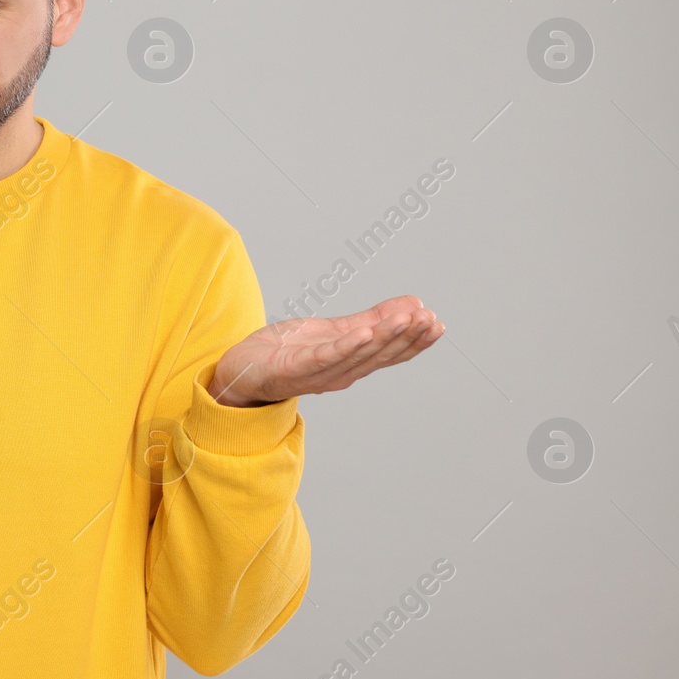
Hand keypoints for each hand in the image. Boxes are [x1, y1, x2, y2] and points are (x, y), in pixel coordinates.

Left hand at [209, 295, 444, 406]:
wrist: (242, 369)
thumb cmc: (287, 351)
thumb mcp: (334, 330)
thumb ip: (372, 319)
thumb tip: (412, 304)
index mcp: (351, 364)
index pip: (389, 353)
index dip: (414, 341)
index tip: (436, 324)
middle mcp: (340, 374)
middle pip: (379, 355)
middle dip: (407, 337)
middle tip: (430, 319)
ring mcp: (317, 373)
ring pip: (357, 355)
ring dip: (384, 338)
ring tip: (407, 319)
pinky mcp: (294, 368)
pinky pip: (324, 357)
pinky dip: (346, 347)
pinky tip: (364, 333)